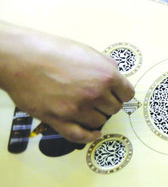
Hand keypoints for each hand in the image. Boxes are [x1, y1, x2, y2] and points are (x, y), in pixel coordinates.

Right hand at [0, 23, 134, 142]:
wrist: (22, 58)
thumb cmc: (52, 50)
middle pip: (114, 109)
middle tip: (97, 99)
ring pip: (98, 121)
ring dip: (95, 116)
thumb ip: (105, 64)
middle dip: (107, 104)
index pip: (127, 94)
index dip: (121, 94)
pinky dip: (89, 137)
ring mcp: (77, 108)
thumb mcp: (87, 51)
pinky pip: (80, 136)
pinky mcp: (58, 119)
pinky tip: (94, 134)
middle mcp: (95, 93)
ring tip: (87, 108)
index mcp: (106, 75)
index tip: (116, 95)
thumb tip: (116, 71)